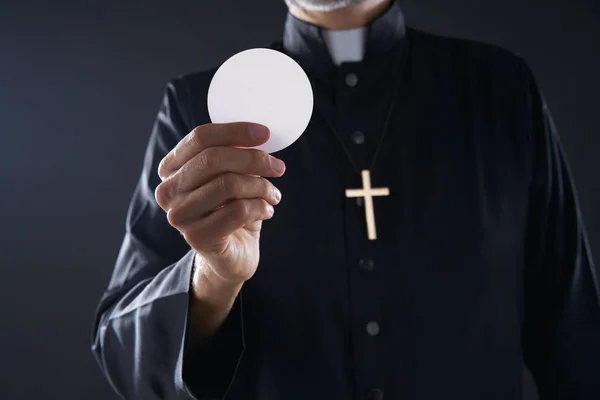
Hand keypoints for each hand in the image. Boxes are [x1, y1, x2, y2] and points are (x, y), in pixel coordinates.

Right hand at [155, 122, 284, 285]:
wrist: (231, 256)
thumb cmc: (231, 211)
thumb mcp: (230, 177)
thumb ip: (233, 155)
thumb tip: (258, 135)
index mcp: (171, 169)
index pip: (200, 138)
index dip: (235, 131)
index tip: (265, 133)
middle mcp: (168, 191)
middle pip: (213, 159)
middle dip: (254, 159)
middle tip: (278, 167)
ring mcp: (179, 215)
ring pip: (229, 184)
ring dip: (262, 187)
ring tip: (273, 195)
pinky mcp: (197, 237)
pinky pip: (238, 210)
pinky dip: (261, 207)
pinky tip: (267, 211)